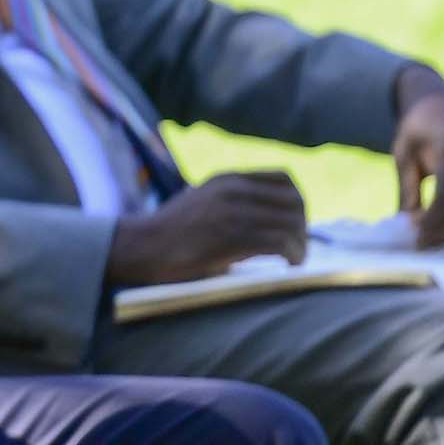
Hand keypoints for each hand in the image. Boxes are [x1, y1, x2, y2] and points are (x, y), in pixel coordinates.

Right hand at [106, 169, 307, 286]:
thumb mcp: (201, 202)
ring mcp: (233, 212)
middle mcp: (233, 190)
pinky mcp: (233, 236)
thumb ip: (230, 203)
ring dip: (300, 244)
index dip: (297, 203)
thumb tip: (265, 219)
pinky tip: (288, 265)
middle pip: (294, 201)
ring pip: (291, 222)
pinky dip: (292, 254)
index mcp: (227, 180)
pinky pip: (280, 242)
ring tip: (294, 259)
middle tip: (296, 247)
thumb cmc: (169, 234)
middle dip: (302, 225)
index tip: (293, 224)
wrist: (141, 247)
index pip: (283, 179)